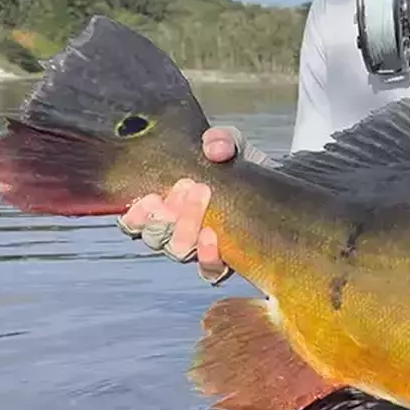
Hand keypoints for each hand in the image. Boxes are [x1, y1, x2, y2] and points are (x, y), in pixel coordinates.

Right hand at [117, 127, 242, 284]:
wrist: (274, 185)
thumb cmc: (240, 167)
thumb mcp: (232, 145)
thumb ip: (222, 139)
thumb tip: (214, 148)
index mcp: (166, 206)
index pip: (135, 222)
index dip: (135, 216)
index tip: (150, 196)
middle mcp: (177, 232)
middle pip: (154, 236)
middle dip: (164, 213)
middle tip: (186, 185)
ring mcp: (200, 250)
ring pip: (177, 251)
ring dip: (185, 225)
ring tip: (203, 196)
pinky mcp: (226, 262)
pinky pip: (209, 270)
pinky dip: (207, 254)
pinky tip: (212, 235)